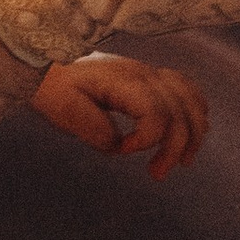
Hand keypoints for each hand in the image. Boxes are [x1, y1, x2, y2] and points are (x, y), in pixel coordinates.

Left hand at [31, 52, 207, 180]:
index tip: (123, 150)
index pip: (157, 112)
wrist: (44, 64)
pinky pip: (187, 91)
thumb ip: (96, 131)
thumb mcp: (64, 110)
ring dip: (193, 135)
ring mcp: (149, 73)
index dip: (147, 139)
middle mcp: (142, 73)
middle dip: (174, 148)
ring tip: (181, 162)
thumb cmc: (52, 87)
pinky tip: (186, 135)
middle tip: (155, 174)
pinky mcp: (150, 78)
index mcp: (122, 81)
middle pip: (179, 111)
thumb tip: (122, 146)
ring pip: (191, 101)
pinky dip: (194, 114)